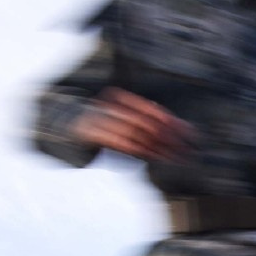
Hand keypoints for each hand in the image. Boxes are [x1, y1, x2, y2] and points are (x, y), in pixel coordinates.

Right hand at [70, 88, 191, 161]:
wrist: (67, 128)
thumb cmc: (104, 125)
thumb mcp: (124, 117)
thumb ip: (148, 119)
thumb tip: (180, 126)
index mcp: (116, 97)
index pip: (149, 109)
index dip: (170, 120)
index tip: (188, 131)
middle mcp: (107, 106)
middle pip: (145, 121)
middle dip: (168, 136)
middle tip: (186, 147)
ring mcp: (98, 119)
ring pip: (135, 133)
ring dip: (158, 147)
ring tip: (176, 156)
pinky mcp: (93, 136)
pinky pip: (122, 144)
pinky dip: (142, 151)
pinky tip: (156, 158)